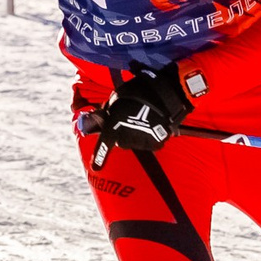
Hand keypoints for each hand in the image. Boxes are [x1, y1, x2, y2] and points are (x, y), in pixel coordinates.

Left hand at [86, 61, 201, 168]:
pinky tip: (153, 125)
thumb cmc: (136, 93)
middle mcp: (127, 136)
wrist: (164, 92)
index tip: (96, 168)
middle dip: (122, 134)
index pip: (105, 143)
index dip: (100, 156)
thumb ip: (106, 113)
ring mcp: (142, 141)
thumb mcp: (115, 100)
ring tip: (144, 120)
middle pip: (120, 142)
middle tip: (130, 119)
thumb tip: (96, 120)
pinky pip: (149, 145)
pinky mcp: (156, 143)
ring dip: (137, 136)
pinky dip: (150, 138)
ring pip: (135, 144)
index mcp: (115, 124)